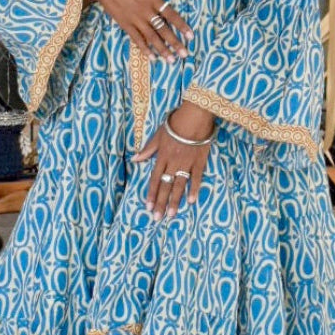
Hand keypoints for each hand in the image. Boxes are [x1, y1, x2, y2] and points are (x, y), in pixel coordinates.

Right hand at [87, 0, 192, 62]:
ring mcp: (136, 20)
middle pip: (163, 30)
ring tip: (171, 60)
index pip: (172, 15)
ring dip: (162, 49)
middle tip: (184, 55)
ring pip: (152, 37)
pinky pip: (137, 39)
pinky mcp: (126, 25)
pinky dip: (144, 49)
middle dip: (175, 43)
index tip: (191, 37)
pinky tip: (152, 57)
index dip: (182, 26)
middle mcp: (146, 12)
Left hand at [134, 102, 215, 219]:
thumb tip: (135, 159)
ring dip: (175, 201)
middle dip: (160, 202)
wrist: (194, 116)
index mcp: (162, 157)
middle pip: (165, 186)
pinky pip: (196, 178)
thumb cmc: (175, 123)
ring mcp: (186, 163)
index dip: (151, 193)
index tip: (148, 206)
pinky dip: (194, 189)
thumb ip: (148, 149)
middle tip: (157, 217)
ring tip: (171, 214)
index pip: (154, 179)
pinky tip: (191, 201)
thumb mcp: (158, 134)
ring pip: (179, 185)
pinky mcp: (199, 162)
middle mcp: (173, 163)